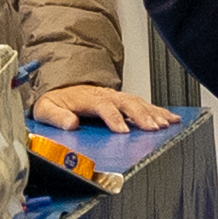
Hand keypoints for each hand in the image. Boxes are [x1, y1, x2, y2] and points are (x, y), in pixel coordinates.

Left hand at [31, 81, 170, 133]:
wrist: (63, 88)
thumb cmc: (57, 100)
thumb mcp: (45, 108)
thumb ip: (56, 116)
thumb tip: (70, 123)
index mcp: (87, 98)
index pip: (104, 106)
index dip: (114, 118)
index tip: (122, 130)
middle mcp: (105, 96)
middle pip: (127, 103)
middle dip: (141, 115)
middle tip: (152, 128)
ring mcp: (117, 97)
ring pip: (138, 103)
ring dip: (153, 114)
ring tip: (164, 125)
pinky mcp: (125, 102)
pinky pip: (144, 105)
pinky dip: (159, 111)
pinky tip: (172, 118)